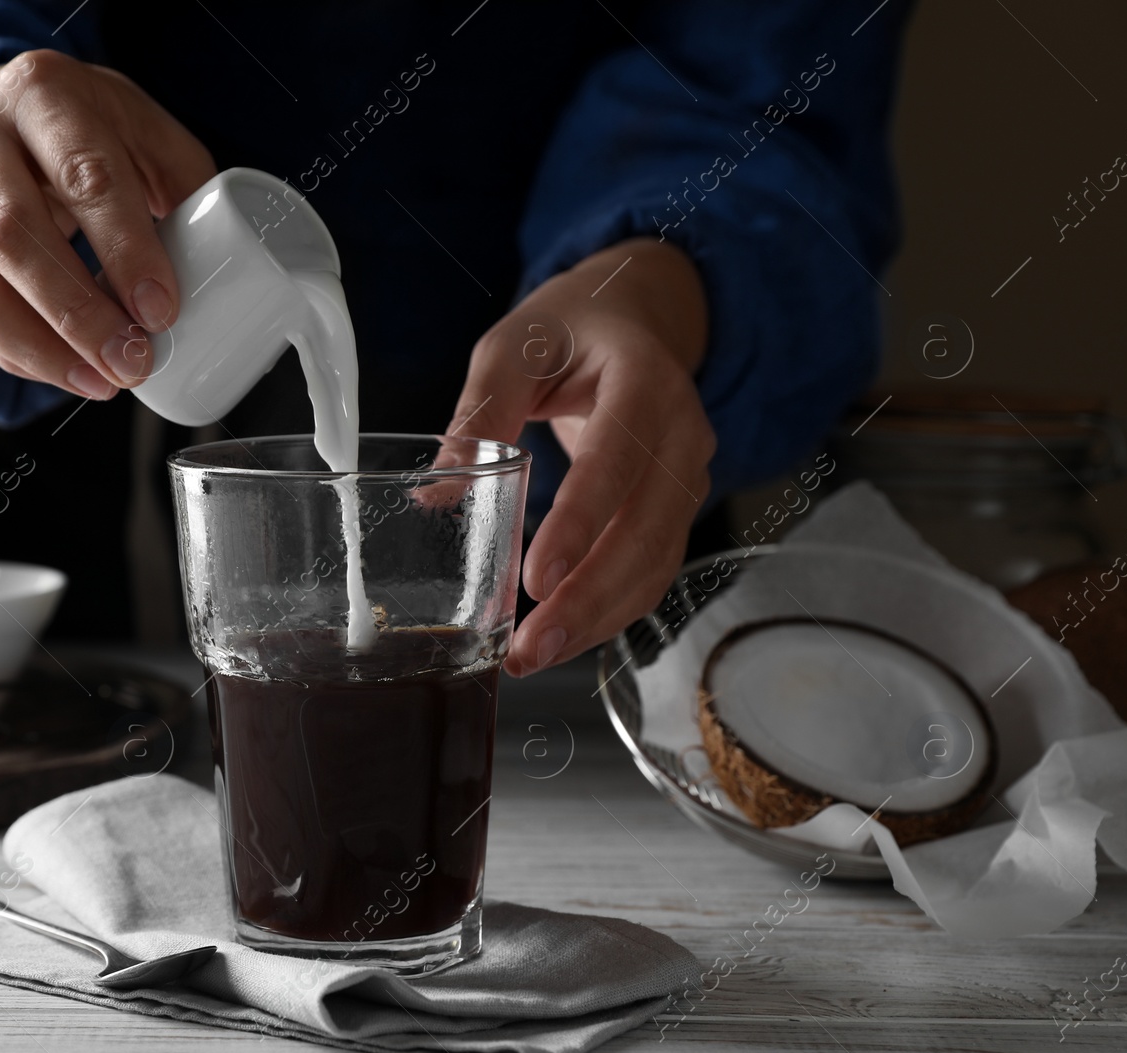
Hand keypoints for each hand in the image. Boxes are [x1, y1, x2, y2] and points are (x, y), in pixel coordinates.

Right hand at [0, 50, 214, 398]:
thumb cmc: (79, 126)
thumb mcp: (140, 129)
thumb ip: (183, 187)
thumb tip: (219, 269)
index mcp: (43, 93)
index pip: (83, 175)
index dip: (124, 250)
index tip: (160, 311)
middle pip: (12, 232)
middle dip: (77, 312)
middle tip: (131, 362)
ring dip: (39, 348)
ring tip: (99, 382)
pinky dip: (14, 354)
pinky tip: (65, 374)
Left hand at [447, 239, 714, 676]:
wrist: (632, 322)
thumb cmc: (569, 329)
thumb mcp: (514, 345)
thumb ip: (480, 410)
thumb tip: (439, 488)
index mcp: (644, 382)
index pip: (617, 459)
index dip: (581, 522)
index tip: (537, 577)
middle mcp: (682, 434)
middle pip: (646, 530)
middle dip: (588, 596)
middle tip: (531, 645)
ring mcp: (686, 477)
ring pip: (653, 564)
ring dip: (597, 619)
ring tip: (534, 656)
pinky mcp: (673, 511)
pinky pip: (649, 572)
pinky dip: (607, 612)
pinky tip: (560, 638)